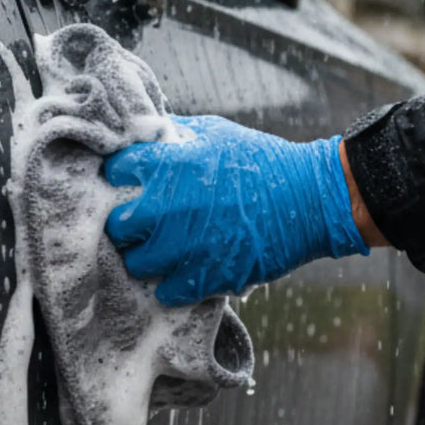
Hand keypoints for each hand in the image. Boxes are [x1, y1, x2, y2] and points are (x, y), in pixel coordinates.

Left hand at [104, 116, 368, 305]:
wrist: (310, 201)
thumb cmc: (265, 162)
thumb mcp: (218, 133)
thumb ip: (178, 137)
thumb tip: (152, 137)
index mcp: (167, 165)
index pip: (114, 171)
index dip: (121, 177)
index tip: (132, 182)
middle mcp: (165, 207)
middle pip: (116, 225)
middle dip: (128, 224)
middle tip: (145, 223)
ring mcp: (181, 247)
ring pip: (135, 263)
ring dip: (147, 258)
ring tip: (165, 251)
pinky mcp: (202, 278)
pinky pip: (165, 291)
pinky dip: (173, 285)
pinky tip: (186, 271)